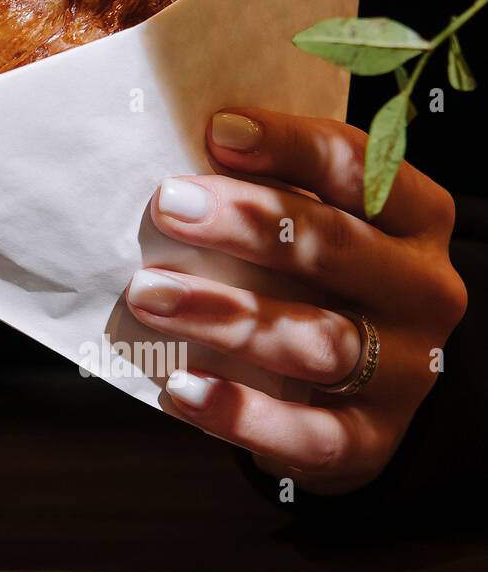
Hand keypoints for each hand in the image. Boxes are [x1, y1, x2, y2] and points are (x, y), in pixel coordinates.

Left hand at [126, 108, 467, 494]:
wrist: (361, 393)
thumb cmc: (315, 284)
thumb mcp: (314, 227)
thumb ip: (267, 192)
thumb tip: (180, 158)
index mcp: (414, 219)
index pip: (358, 168)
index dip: (289, 146)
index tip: (218, 131)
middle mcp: (422, 290)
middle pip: (336, 248)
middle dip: (249, 224)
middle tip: (168, 205)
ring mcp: (405, 371)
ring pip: (317, 341)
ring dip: (228, 316)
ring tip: (148, 294)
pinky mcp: (371, 440)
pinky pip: (306, 434)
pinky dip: (240, 412)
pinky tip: (180, 386)